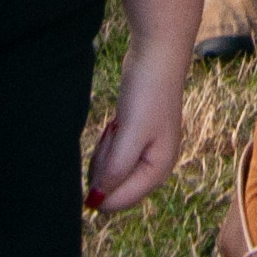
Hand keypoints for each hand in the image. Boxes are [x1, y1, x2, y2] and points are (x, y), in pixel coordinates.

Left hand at [82, 40, 186, 212]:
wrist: (157, 56)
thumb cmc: (148, 94)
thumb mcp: (129, 135)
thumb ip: (114, 171)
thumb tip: (97, 201)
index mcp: (159, 170)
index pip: (119, 201)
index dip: (100, 187)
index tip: (103, 154)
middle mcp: (154, 166)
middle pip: (113, 187)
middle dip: (104, 165)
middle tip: (115, 134)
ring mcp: (145, 152)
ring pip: (109, 171)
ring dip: (105, 152)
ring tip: (119, 125)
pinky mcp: (136, 138)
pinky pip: (112, 155)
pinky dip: (107, 143)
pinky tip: (117, 123)